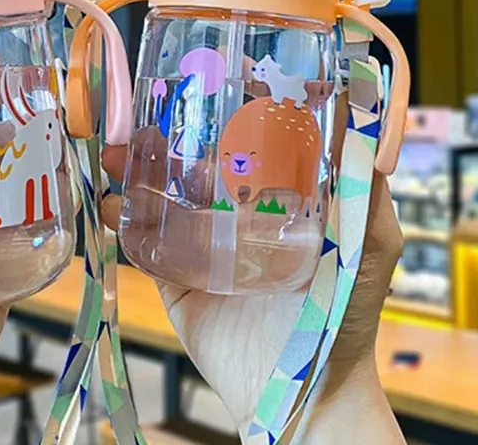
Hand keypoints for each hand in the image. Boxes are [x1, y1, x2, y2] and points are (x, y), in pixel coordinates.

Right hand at [100, 92, 405, 442]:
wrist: (302, 391)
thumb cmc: (341, 315)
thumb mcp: (371, 245)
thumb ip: (366, 192)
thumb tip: (354, 134)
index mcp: (273, 202)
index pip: (244, 148)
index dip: (222, 118)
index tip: (203, 88)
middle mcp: (233, 217)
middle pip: (193, 166)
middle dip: (166, 140)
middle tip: (146, 122)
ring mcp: (199, 246)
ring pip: (161, 197)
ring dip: (135, 171)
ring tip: (117, 154)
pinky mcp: (174, 278)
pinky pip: (142, 242)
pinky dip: (120, 218)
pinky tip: (109, 201)